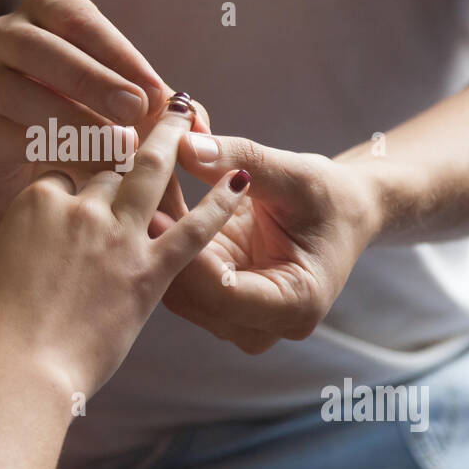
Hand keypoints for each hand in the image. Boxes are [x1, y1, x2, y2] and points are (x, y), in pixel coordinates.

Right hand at [0, 0, 206, 209]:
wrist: (39, 167)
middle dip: (91, 79)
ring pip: (18, 91)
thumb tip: (202, 128)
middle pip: (41, 47)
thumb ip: (171, 113)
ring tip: (117, 149)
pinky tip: (87, 172)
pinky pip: (7, 134)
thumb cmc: (95, 120)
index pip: (79, 19)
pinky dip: (50, 152)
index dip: (119, 54)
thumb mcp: (137, 111)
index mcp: (48, 11)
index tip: (156, 95)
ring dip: (72, 119)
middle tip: (134, 111)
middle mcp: (6, 35)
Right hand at [0, 101, 249, 398]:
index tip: (88, 150)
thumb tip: (9, 247)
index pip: (62, 166)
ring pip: (151, 173)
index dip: (75, 160)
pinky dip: (219, 203)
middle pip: (109, 156)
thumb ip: (5, 247)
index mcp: (35, 202)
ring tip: (188, 110)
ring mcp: (117, 238)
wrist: (15, 374)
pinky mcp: (148, 273)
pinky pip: (193, 231)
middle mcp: (80, 208)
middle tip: (148, 100)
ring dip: (172, 138)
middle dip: (130, 124)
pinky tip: (240, 179)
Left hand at [152, 133, 383, 353]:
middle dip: (160, 245)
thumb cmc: (329, 196)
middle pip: (192, 296)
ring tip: (130, 189)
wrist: (342, 213)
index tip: (155, 214)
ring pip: (174, 286)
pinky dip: (160, 236)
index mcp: (294, 306)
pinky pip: (173, 273)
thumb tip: (187, 143)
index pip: (225, 295)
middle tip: (126, 195)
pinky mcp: (212, 300)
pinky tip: (142, 196)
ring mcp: (233, 317)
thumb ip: (243, 160)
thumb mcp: (296, 174)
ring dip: (152, 238)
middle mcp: (261, 325)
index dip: (186, 257)